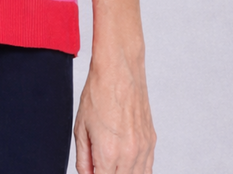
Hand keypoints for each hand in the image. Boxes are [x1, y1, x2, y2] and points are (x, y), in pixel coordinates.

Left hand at [74, 50, 155, 173]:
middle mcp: (130, 154)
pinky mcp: (151, 141)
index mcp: (109, 153)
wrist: (118, 69)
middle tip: (98, 165)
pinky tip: (125, 164)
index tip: (92, 171)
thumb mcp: (80, 127)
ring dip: (123, 173)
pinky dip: (136, 170)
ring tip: (110, 163)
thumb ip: (83, 159)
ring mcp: (144, 148)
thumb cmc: (98, 93)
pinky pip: (148, 168)